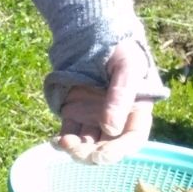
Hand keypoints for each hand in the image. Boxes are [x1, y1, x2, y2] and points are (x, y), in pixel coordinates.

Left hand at [55, 39, 159, 165]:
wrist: (94, 36)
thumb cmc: (119, 50)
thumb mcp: (126, 68)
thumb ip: (120, 96)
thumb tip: (111, 129)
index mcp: (137, 110)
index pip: (132, 139)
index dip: (118, 151)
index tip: (101, 156)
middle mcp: (117, 119)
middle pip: (107, 147)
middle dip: (92, 154)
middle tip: (78, 151)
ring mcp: (94, 118)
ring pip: (87, 144)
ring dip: (76, 150)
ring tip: (64, 143)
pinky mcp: (75, 114)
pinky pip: (69, 134)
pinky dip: (62, 142)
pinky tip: (55, 141)